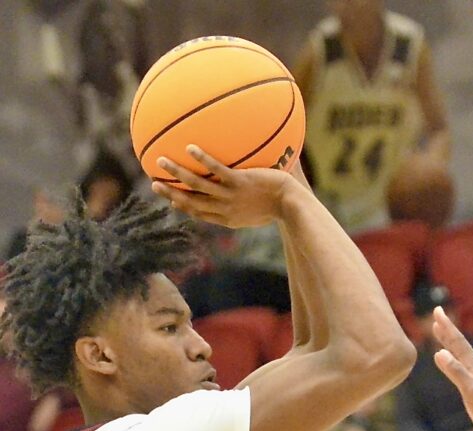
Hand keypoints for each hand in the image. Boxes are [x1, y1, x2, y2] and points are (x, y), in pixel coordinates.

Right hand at [152, 145, 294, 227]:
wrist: (295, 207)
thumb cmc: (282, 207)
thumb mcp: (262, 210)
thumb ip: (249, 200)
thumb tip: (246, 186)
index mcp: (229, 218)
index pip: (202, 214)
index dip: (184, 207)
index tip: (171, 200)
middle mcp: (226, 210)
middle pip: (192, 203)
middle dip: (171, 194)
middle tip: (153, 184)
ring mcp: (232, 197)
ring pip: (198, 186)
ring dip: (177, 175)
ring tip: (161, 161)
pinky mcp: (241, 183)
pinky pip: (218, 170)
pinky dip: (203, 160)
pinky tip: (190, 147)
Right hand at [432, 308, 472, 430]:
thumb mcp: (470, 389)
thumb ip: (456, 371)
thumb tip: (440, 353)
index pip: (457, 342)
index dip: (447, 327)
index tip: (437, 311)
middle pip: (458, 343)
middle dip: (447, 329)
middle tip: (437, 313)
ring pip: (460, 353)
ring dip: (449, 341)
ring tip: (440, 331)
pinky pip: (461, 365)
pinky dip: (453, 357)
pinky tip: (451, 359)